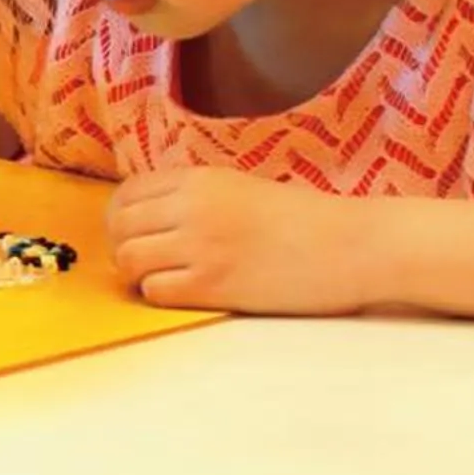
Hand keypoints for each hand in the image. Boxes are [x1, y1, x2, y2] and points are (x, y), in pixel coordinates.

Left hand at [106, 168, 373, 313]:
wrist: (354, 245)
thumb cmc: (304, 221)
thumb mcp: (241, 189)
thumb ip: (195, 198)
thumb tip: (148, 218)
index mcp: (198, 179)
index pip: (125, 194)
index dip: (120, 218)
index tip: (134, 234)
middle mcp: (192, 207)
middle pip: (118, 227)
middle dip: (123, 248)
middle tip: (146, 263)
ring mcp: (200, 245)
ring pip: (128, 259)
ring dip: (137, 274)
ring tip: (164, 279)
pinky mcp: (213, 284)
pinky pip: (155, 290)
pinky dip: (159, 294)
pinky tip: (185, 293)